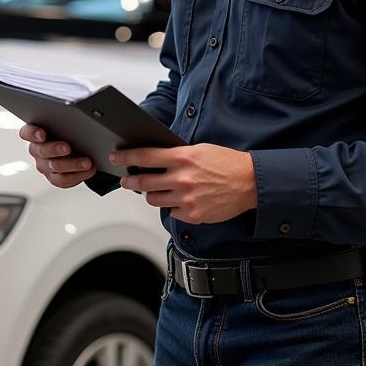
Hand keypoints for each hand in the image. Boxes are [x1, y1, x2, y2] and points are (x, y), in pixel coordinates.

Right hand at [19, 124, 95, 188]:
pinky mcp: (54, 178)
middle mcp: (37, 150)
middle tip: (67, 147)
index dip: (32, 134)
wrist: (78, 148)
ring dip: (72, 164)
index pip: (26, 133)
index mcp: (35, 134)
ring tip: (86, 162)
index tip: (42, 134)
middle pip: (40, 151)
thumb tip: (75, 119)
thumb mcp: (65, 124)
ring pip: (54, 167)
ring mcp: (44, 165)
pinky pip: (63, 180)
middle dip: (54, 149)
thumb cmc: (69, 132)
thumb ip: (65, 122)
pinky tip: (89, 169)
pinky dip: (78, 175)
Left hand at [111, 143, 256, 222]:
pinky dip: (171, 206)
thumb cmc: (226, 163)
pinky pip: (171, 212)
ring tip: (154, 189)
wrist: (250, 183)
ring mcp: (186, 199)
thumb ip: (176, 155)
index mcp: (183, 158)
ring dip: (150, 194)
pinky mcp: (193, 215)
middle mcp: (182, 179)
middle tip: (127, 179)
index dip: (125, 157)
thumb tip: (153, 158)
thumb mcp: (199, 150)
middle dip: (130, 180)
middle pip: (143, 181)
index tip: (115, 158)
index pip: (145, 157)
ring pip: (153, 199)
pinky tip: (179, 199)